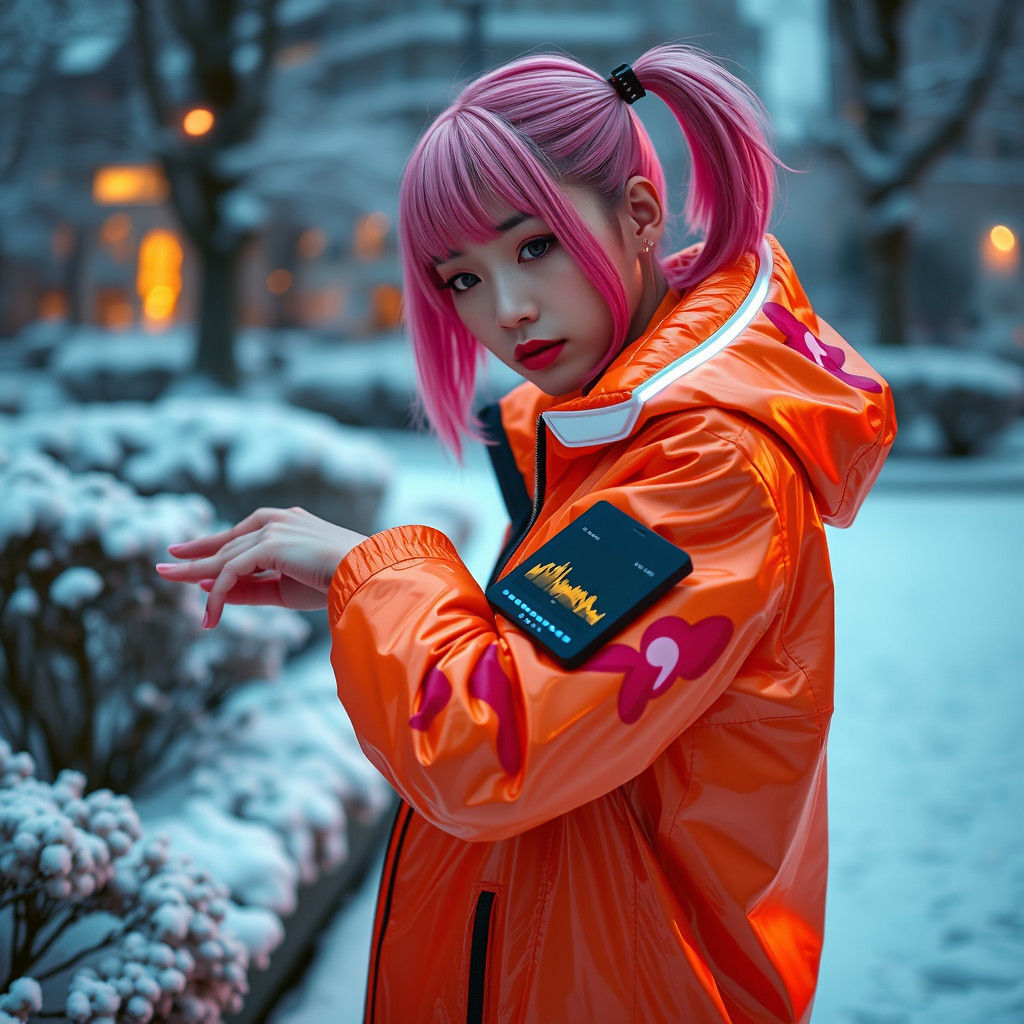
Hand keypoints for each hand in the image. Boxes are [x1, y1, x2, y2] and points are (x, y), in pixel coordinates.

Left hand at [155, 506, 367, 627]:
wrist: (365, 575)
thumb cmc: (336, 583)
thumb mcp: (285, 589)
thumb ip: (251, 588)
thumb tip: (212, 588)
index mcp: (288, 524)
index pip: (242, 536)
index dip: (214, 547)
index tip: (189, 556)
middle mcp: (277, 520)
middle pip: (226, 543)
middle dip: (195, 556)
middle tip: (165, 565)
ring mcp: (272, 529)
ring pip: (224, 556)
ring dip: (196, 575)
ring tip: (167, 580)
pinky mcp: (269, 544)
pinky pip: (231, 571)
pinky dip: (218, 594)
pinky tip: (211, 615)